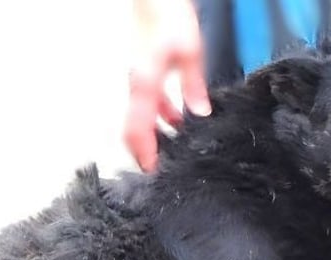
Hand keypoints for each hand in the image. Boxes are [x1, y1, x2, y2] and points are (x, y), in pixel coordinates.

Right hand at [124, 0, 211, 171]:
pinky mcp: (140, 76)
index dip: (145, 154)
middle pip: (131, 130)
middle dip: (144, 152)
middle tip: (161, 169)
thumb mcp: (190, 52)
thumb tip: (199, 114)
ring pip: (138, 119)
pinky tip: (175, 121)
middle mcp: (135, 86)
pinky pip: (144, 104)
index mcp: (144, 84)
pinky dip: (157, 118)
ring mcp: (135, 82)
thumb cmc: (169, 16)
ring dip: (153, 136)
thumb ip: (194, 86)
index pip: (138, 129)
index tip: (154, 171)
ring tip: (173, 148)